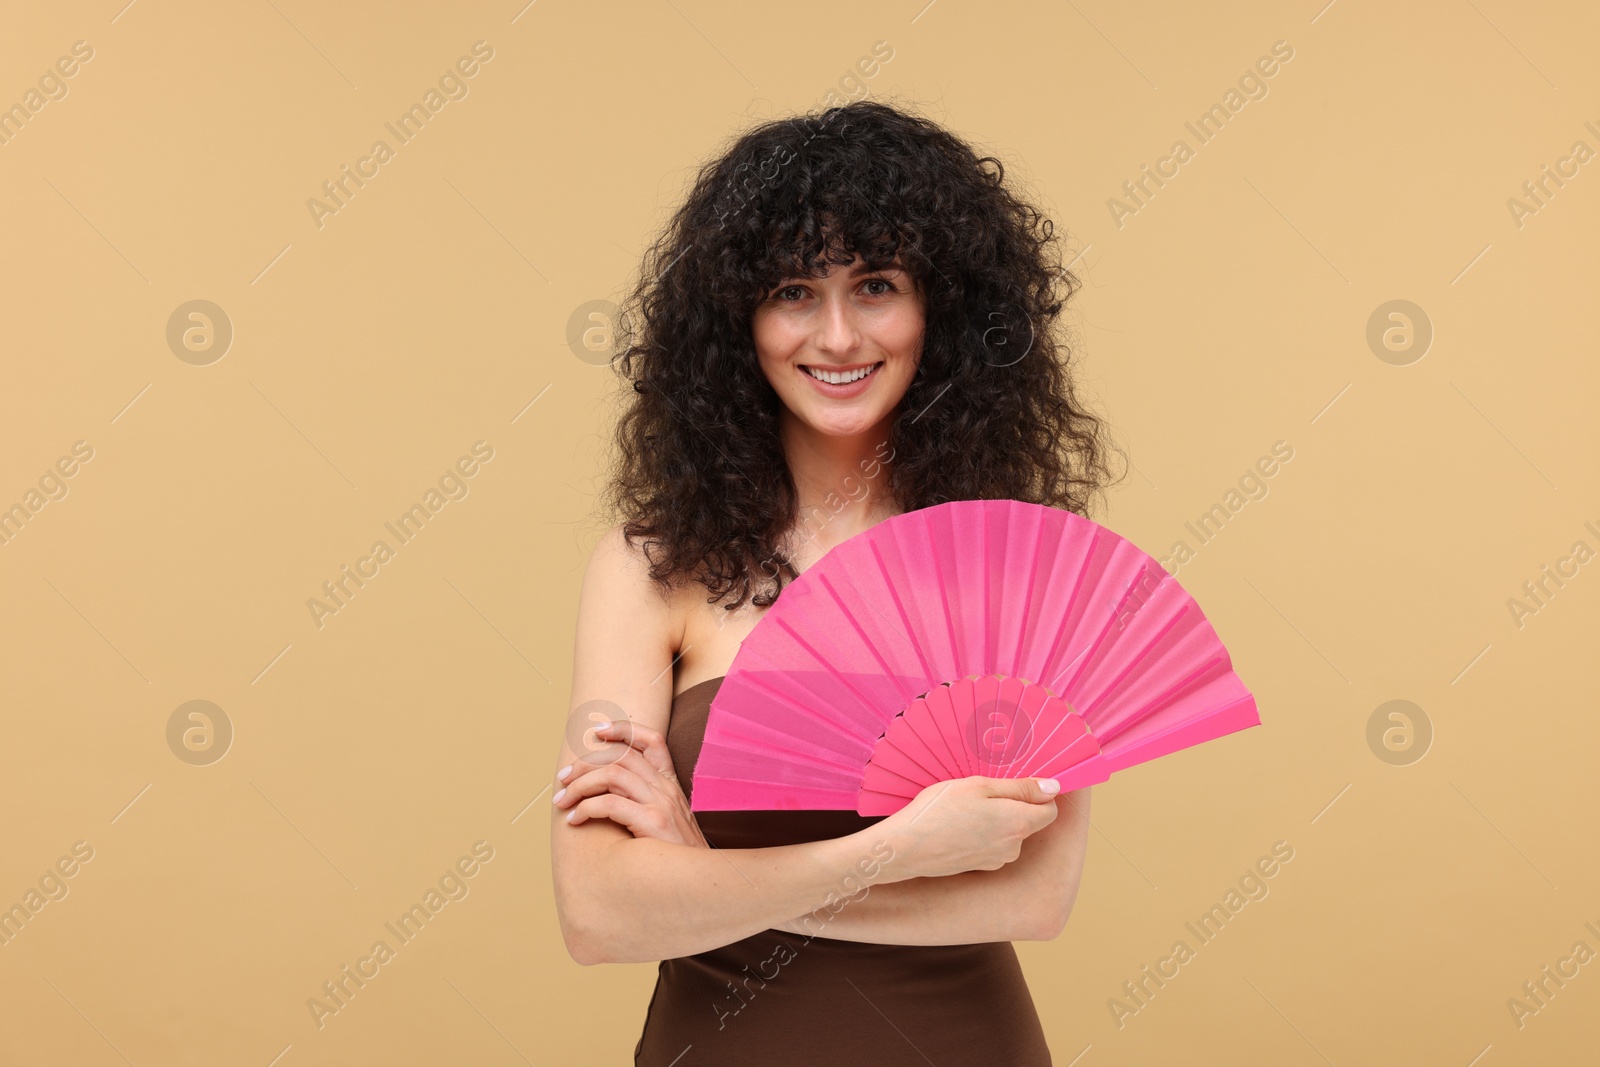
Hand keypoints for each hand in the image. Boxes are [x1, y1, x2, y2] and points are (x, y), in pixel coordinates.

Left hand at [554, 719, 708, 848]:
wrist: (699, 881)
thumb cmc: (674, 855)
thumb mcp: (665, 820)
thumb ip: (643, 802)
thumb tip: (604, 794)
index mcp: (670, 783)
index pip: (652, 740)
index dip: (624, 729)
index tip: (597, 731)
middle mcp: (667, 788)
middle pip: (621, 756)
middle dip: (584, 764)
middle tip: (562, 780)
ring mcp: (662, 803)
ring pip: (611, 774)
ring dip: (579, 786)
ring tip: (562, 801)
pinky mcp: (654, 822)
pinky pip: (609, 804)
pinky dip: (585, 809)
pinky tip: (575, 821)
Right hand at [876, 775, 1060, 879]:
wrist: (906, 847)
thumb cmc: (939, 811)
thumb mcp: (979, 786)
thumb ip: (1021, 787)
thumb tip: (1054, 788)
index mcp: (1018, 823)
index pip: (1050, 810)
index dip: (1039, 794)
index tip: (1018, 783)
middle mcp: (1013, 847)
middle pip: (1028, 821)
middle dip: (1013, 805)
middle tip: (980, 792)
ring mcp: (997, 860)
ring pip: (1009, 833)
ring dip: (996, 820)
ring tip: (964, 809)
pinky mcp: (981, 867)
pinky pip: (992, 846)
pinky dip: (982, 835)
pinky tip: (958, 826)